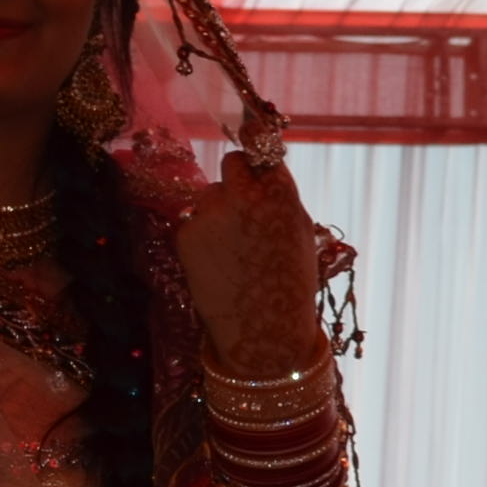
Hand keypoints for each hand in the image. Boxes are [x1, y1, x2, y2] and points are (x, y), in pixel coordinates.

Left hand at [173, 150, 326, 377]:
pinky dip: (203, 237)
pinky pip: (195, 223)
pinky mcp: (185, 235)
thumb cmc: (290, 285)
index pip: (260, 153)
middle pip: (231, 165)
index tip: (257, 176)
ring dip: (218, 212)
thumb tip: (261, 172)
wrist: (263, 333)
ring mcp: (209, 214)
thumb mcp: (300, 233)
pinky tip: (218, 263)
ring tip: (233, 250)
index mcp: (278, 192)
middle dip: (237, 181)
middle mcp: (241, 196)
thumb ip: (280, 197)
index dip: (259, 168)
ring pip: (210, 196)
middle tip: (243, 208)